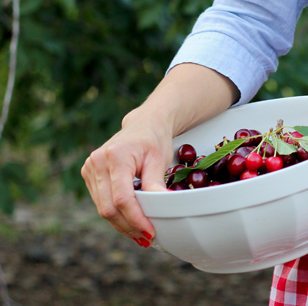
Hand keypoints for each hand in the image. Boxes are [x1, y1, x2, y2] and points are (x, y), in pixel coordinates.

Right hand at [81, 62, 239, 246]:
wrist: (144, 124)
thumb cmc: (154, 140)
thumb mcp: (159, 160)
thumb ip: (156, 183)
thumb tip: (164, 206)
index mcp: (115, 156)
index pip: (122, 198)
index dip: (135, 219)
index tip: (150, 232)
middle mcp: (97, 162)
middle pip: (109, 207)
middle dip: (128, 226)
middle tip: (147, 239)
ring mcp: (89, 168)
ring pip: (103, 208)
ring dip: (122, 224)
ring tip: (141, 234)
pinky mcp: (89, 174)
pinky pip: (101, 201)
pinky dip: (116, 214)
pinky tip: (131, 222)